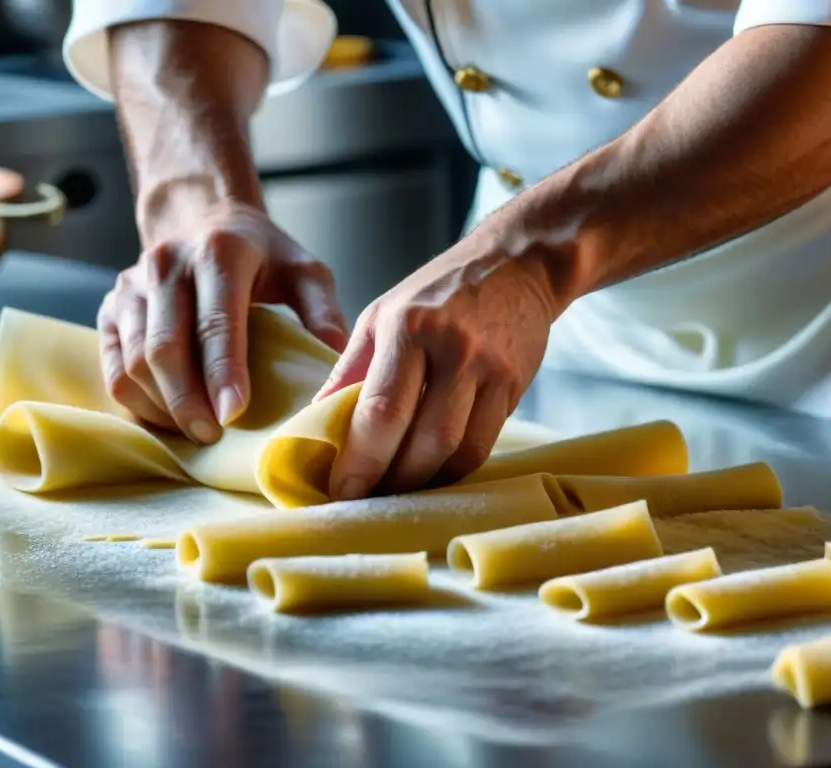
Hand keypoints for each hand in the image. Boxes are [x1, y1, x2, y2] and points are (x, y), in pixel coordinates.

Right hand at [98, 201, 347, 442]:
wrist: (204, 220)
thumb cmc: (261, 255)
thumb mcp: (303, 270)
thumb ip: (322, 310)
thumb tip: (336, 357)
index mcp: (218, 253)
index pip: (215, 322)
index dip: (222, 372)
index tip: (233, 414)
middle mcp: (165, 264)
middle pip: (164, 348)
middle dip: (187, 401)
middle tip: (213, 436)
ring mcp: (130, 286)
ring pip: (132, 362)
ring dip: (162, 406)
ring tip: (196, 431)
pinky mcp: (110, 308)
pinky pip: (112, 367)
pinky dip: (138, 401)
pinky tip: (169, 417)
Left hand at [315, 220, 559, 499]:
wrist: (514, 265)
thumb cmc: (437, 292)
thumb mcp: (381, 314)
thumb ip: (350, 369)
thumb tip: (314, 423)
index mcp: (409, 326)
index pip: (382, 410)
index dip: (361, 460)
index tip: (341, 489)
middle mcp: (454, 348)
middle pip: (425, 440)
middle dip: (393, 481)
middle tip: (367, 497)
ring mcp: (491, 369)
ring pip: (459, 451)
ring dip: (426, 483)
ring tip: (398, 490)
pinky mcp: (515, 386)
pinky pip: (484, 445)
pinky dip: (454, 468)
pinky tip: (432, 471)